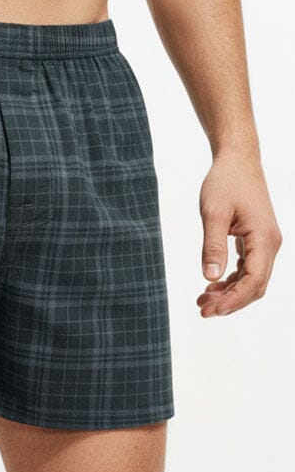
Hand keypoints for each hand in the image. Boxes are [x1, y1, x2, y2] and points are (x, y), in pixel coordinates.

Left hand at [197, 149, 281, 317]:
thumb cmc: (225, 182)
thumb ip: (212, 246)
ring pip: (252, 280)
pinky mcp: (256, 240)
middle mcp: (270, 244)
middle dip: (230, 302)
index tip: (211, 310)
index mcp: (264, 239)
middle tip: (202, 310)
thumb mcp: (213, 214)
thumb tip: (210, 277)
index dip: (234, 300)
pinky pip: (248, 269)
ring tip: (202, 300)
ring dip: (229, 293)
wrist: (237, 160)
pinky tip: (211, 285)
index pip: (254, 280)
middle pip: (255, 286)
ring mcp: (265, 243)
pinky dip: (231, 280)